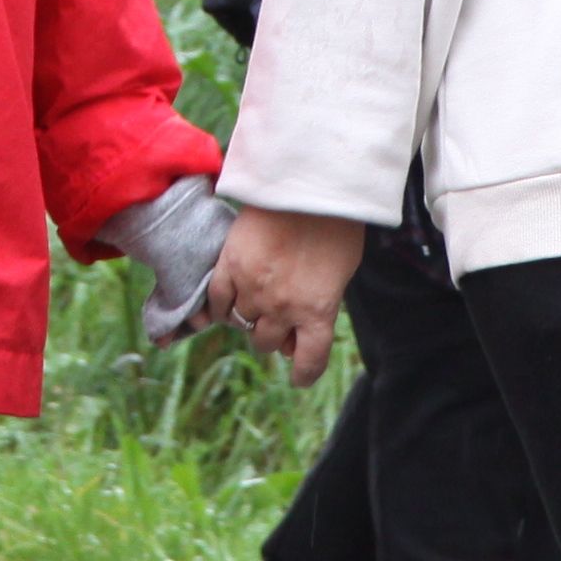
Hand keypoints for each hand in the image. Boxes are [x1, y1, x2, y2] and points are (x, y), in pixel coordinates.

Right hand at [206, 203, 363, 385]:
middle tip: (278, 320)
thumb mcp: (342, 272)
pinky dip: (220, 307)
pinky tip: (227, 304)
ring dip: (249, 317)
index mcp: (318, 313)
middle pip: (268, 343)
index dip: (304, 373)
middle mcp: (283, 308)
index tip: (299, 376)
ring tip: (256, 300)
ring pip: (242, 323)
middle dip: (274, 336)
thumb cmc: (336, 225)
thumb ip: (322, 303)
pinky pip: (217, 300)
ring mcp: (253, 288)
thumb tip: (304, 325)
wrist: (310, 184)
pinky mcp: (229, 266)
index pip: (309, 363)